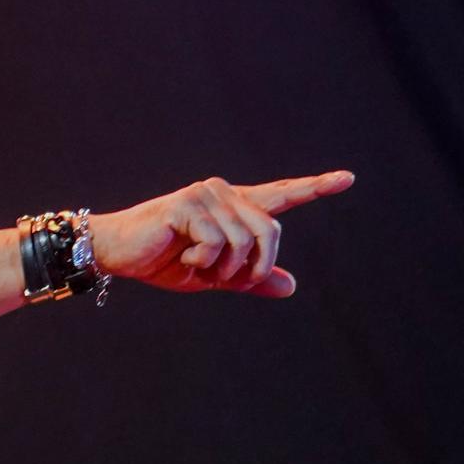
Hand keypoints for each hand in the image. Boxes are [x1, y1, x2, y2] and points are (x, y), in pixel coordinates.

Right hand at [91, 170, 353, 296]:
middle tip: (228, 281)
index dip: (315, 188)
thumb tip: (290, 285)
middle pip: (271, 228)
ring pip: (245, 240)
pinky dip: (203, 263)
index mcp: (233, 206)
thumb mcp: (213, 275)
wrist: (116, 254)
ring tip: (198, 268)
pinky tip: (184, 258)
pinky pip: (217, 243)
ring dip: (225, 268)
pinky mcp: (188, 205)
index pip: (280, 195)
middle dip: (256, 264)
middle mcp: (224, 192)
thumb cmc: (162, 261)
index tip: (347, 178)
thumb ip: (250, 277)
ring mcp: (206, 195)